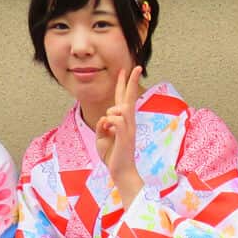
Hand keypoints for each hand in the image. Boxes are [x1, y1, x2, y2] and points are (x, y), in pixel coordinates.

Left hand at [95, 66, 143, 201]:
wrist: (120, 171)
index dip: (123, 84)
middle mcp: (129, 122)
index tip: (125, 70)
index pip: (123, 99)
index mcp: (123, 122)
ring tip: (108, 128)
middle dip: (131, 82)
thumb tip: (105, 118)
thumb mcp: (101, 137)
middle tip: (136, 66)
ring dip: (110, 113)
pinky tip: (108, 133)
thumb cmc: (112, 156)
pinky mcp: (126, 135)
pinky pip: (115, 120)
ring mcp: (129, 128)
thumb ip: (102, 125)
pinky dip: (108, 123)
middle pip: (129, 97)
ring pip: (120, 108)